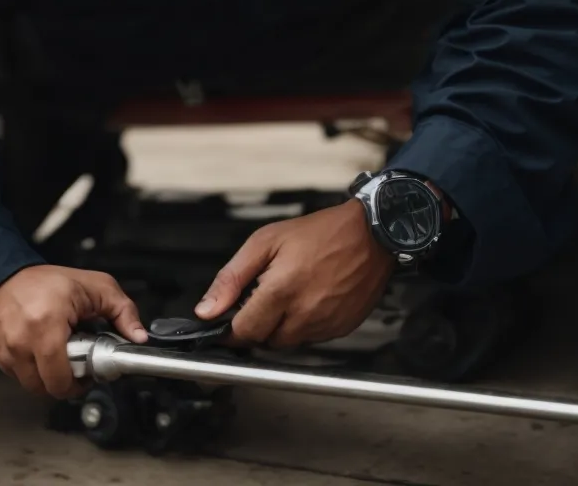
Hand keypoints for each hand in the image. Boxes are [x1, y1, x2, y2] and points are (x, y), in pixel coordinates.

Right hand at [0, 265, 148, 397]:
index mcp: (47, 324)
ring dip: (50, 380)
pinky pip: (22, 379)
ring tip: (60, 359)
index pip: (62, 378)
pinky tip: (44, 355)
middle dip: (68, 383)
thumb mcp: (94, 286)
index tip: (91, 371)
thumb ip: (123, 310)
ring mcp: (8, 351)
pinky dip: (35, 373)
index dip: (82, 382)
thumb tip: (138, 336)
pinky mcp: (0, 356)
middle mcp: (23, 341)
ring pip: (35, 387)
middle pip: (49, 388)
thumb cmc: (45, 282)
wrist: (2, 276)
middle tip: (77, 365)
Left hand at [196, 201, 392, 349]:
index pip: (243, 332)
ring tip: (288, 294)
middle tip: (262, 298)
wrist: (371, 234)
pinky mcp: (341, 329)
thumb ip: (231, 278)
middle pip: (264, 341)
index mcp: (281, 291)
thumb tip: (206, 310)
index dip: (230, 330)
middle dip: (256, 326)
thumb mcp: (264, 242)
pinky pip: (312, 338)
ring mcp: (325, 325)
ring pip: (288, 342)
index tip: (225, 322)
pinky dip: (303, 325)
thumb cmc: (320, 233)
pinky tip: (309, 300)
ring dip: (280, 327)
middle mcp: (304, 314)